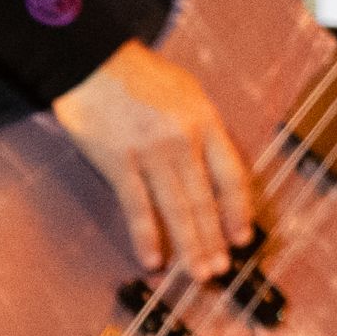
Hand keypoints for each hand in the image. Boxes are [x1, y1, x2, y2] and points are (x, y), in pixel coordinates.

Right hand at [53, 41, 259, 282]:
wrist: (93, 61)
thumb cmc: (141, 76)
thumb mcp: (188, 92)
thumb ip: (204, 127)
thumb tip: (218, 162)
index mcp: (205, 122)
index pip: (231, 175)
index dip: (239, 210)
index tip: (243, 237)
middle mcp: (184, 141)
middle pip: (205, 200)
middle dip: (214, 239)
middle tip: (219, 271)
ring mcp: (150, 153)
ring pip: (177, 208)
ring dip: (189, 245)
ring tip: (197, 274)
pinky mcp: (117, 162)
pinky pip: (136, 206)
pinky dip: (145, 235)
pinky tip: (152, 259)